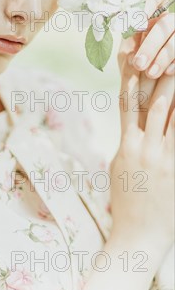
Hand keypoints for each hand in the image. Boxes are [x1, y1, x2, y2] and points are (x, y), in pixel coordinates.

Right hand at [110, 58, 174, 258]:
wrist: (137, 234)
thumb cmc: (127, 201)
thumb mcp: (120, 167)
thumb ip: (128, 142)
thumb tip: (134, 124)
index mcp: (126, 144)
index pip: (128, 103)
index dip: (131, 78)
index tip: (135, 59)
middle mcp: (143, 146)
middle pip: (152, 102)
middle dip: (159, 76)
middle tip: (166, 55)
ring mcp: (162, 157)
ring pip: (171, 115)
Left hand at [118, 0, 174, 77]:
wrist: (143, 81)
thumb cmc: (133, 61)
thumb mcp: (126, 54)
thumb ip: (128, 50)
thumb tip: (133, 56)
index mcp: (151, 13)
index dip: (149, 2)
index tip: (137, 19)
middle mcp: (168, 20)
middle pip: (166, 22)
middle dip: (151, 44)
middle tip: (139, 63)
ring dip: (163, 56)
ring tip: (150, 73)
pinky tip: (167, 72)